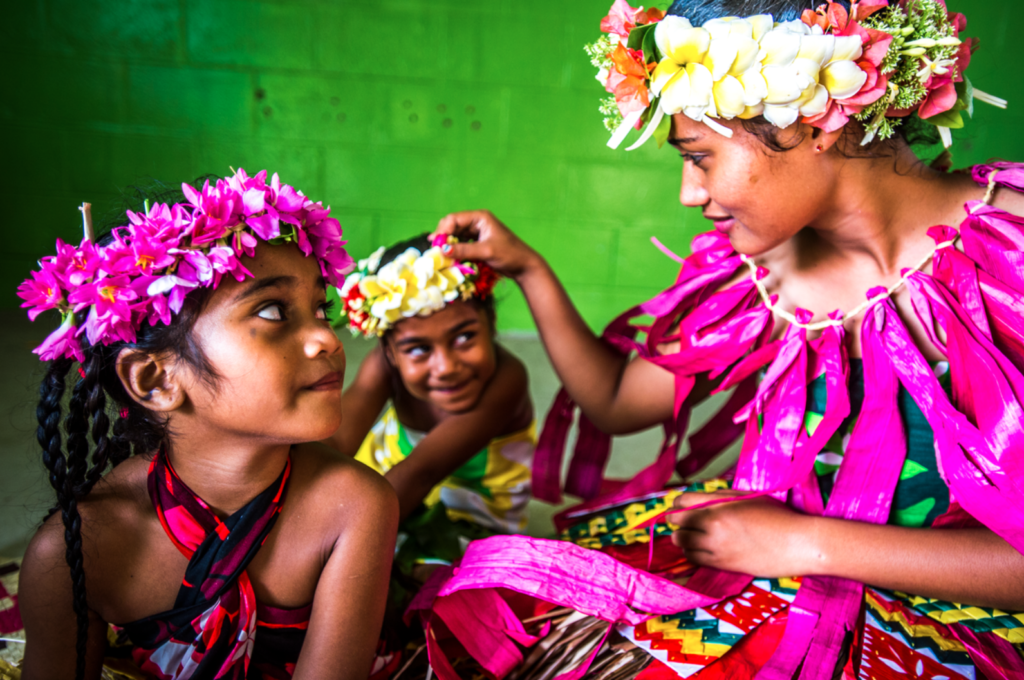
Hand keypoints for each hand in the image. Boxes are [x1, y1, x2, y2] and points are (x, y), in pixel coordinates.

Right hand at [433, 210, 543, 280]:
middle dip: (443, 237)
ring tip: (439, 255)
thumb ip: (464, 250)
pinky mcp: (476, 244)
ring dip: (448, 245)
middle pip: (452, 226)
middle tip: (435, 250)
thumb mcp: (486, 252)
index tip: (436, 244)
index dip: (443, 230)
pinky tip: (449, 258)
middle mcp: (476, 222)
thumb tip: (442, 250)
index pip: (454, 219)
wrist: (524, 266)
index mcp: (480, 217)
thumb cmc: (510, 255)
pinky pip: (460, 245)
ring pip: (455, 236)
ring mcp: (476, 233)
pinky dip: (454, 251)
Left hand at [668, 491, 818, 576]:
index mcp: (719, 504)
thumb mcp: (747, 497)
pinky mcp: (723, 564)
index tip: (681, 507)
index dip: (678, 504)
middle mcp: (713, 524)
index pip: (682, 501)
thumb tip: (700, 500)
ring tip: (692, 537)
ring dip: (683, 538)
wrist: (798, 543)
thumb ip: (721, 497)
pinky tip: (702, 550)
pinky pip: (694, 559)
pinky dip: (692, 553)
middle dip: (677, 522)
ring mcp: (716, 545)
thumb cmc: (778, 516)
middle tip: (683, 523)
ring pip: (681, 542)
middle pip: (677, 522)